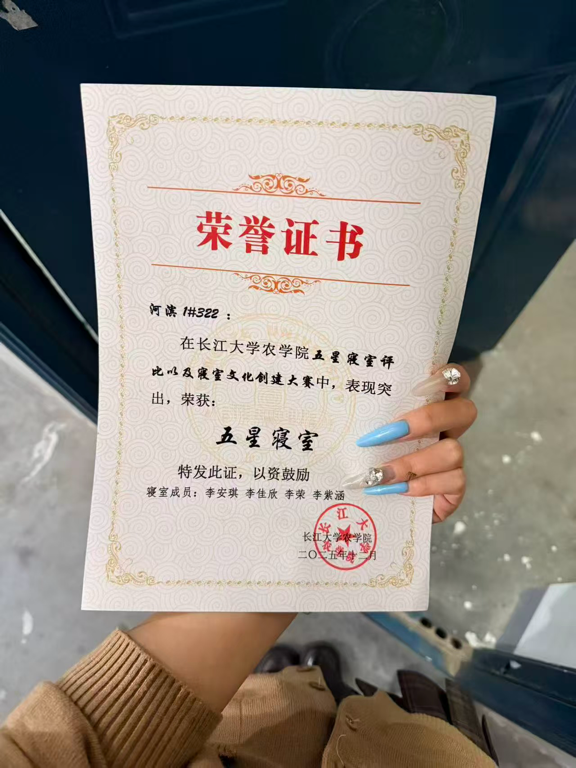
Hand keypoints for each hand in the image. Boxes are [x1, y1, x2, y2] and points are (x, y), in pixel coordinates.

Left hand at [344, 364, 475, 522]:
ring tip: (380, 474)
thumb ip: (367, 417)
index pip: (454, 379)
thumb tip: (338, 406)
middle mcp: (449, 429)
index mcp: (431, 407)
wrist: (379, 506)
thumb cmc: (372, 459)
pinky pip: (454, 481)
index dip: (446, 377)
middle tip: (391, 431)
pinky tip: (397, 489)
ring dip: (413, 462)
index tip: (417, 387)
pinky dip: (422, 485)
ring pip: (453, 451)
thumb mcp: (369, 433)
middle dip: (427, 420)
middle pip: (464, 411)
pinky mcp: (456, 487)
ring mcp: (455, 458)